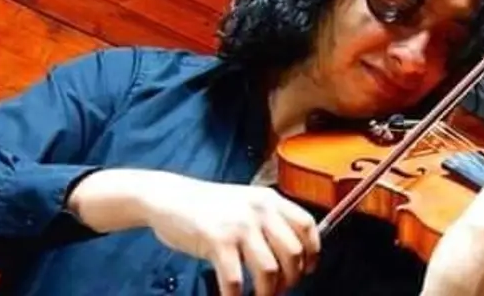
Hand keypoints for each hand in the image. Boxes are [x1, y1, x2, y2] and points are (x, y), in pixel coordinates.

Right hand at [69, 169, 319, 295]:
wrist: (170, 197)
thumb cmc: (208, 205)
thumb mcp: (246, 201)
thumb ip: (269, 219)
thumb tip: (294, 251)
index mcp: (269, 199)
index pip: (307, 225)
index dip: (313, 252)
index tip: (309, 268)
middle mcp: (259, 211)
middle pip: (293, 252)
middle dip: (291, 278)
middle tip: (281, 288)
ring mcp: (239, 226)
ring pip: (270, 270)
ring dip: (268, 291)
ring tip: (260, 295)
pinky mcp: (217, 242)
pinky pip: (236, 280)